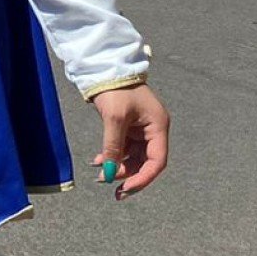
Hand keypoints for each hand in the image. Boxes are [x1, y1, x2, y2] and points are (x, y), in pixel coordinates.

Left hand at [92, 82, 168, 198]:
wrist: (106, 67)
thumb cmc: (116, 89)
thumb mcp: (115, 119)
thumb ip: (113, 148)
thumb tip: (108, 174)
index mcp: (158, 126)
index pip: (157, 162)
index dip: (143, 178)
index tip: (125, 188)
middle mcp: (153, 129)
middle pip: (145, 162)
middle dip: (127, 174)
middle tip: (108, 183)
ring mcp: (141, 129)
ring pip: (133, 157)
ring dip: (117, 166)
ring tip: (99, 173)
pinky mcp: (129, 127)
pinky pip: (124, 148)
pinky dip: (112, 156)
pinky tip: (98, 161)